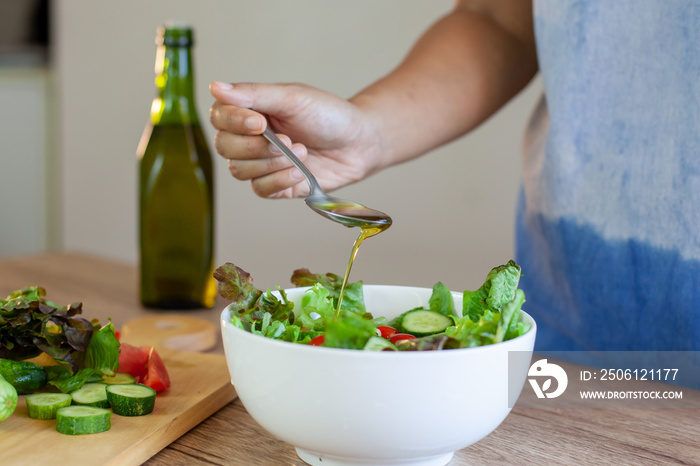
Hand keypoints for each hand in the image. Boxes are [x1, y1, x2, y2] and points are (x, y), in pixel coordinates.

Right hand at [209, 81, 379, 198]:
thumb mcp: (293, 97)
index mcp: (249, 110)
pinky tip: (301, 171)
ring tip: (302, 152)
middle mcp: (250, 137)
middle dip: (256, 147)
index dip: (234, 123)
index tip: (259, 122)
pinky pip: (260, 189)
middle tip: (288, 140)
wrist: (358, 143)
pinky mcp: (276, 185)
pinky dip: (280, 180)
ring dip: (273, 163)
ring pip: (240, 171)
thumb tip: (215, 87)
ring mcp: (261, 163)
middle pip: (225, 147)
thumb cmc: (328, 115)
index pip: (219, 117)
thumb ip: (254, 94)